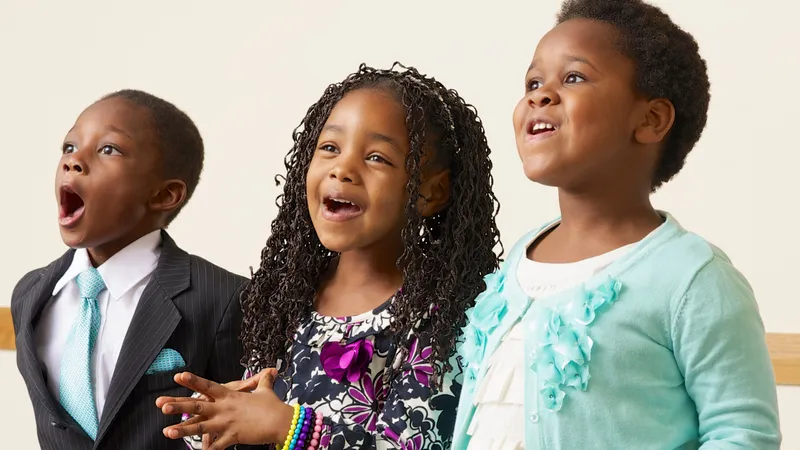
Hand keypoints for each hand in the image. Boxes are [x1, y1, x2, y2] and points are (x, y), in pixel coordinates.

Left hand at [156, 369, 293, 449]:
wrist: (281, 420)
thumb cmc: (273, 405)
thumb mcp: (265, 390)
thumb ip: (263, 380)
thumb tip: (271, 371)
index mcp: (230, 395)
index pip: (207, 386)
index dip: (192, 381)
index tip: (177, 376)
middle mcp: (225, 408)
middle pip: (197, 406)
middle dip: (178, 405)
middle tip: (161, 404)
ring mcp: (227, 423)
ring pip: (201, 427)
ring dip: (183, 430)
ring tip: (167, 432)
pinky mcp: (233, 437)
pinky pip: (217, 447)